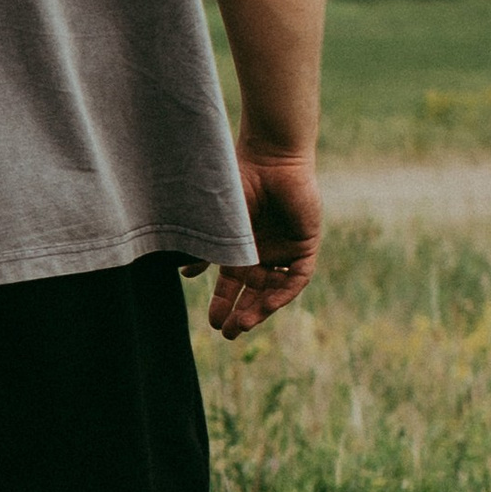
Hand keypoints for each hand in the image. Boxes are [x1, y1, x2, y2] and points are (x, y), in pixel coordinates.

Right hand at [201, 143, 321, 339]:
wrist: (271, 159)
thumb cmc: (238, 183)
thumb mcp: (216, 221)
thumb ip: (205, 248)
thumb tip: (186, 272)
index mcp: (240, 246)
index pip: (232, 283)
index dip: (222, 303)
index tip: (212, 323)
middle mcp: (263, 251)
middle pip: (253, 292)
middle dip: (241, 313)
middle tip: (228, 333)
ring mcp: (284, 249)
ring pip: (274, 289)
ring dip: (260, 309)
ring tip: (243, 325)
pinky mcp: (304, 245)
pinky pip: (296, 277)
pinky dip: (283, 293)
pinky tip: (268, 306)